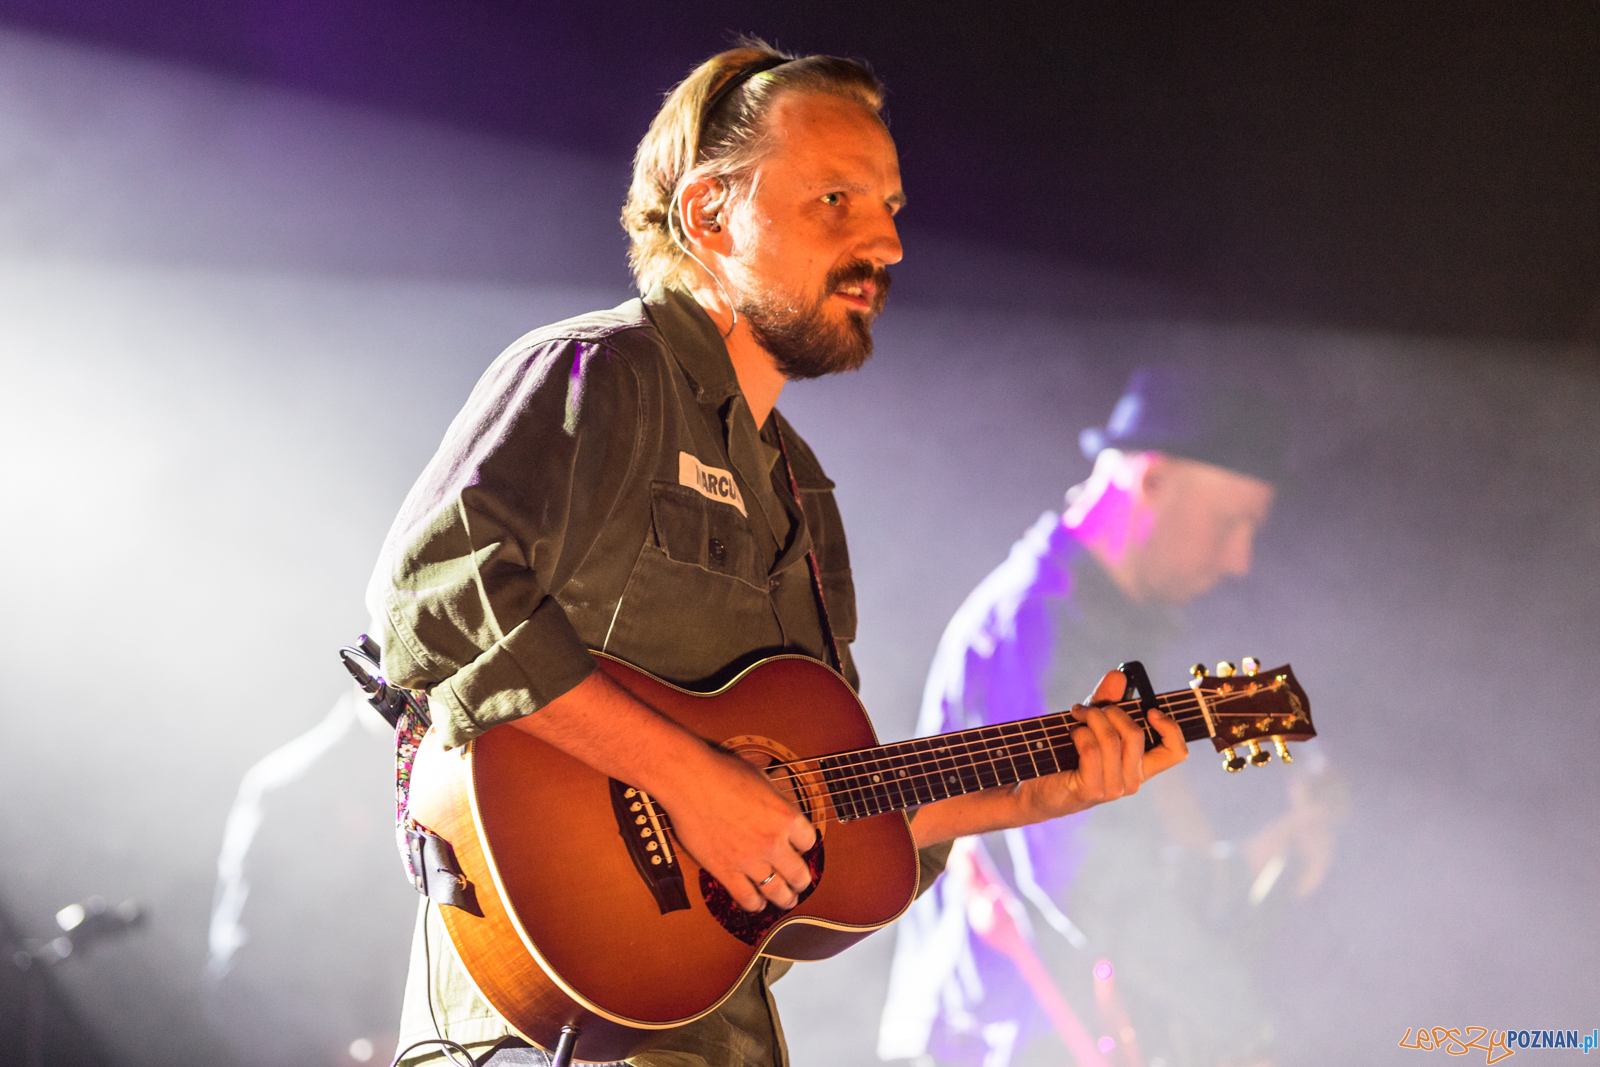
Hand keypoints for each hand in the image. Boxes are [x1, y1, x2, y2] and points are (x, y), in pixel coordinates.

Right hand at [509, 668, 815, 913]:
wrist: (689, 779)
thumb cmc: (722, 770)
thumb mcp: (762, 777)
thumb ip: (775, 796)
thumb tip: (779, 801)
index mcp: (786, 816)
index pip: (811, 842)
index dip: (806, 845)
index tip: (801, 848)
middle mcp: (773, 842)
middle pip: (800, 874)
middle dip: (802, 880)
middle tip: (800, 883)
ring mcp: (750, 860)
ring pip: (777, 892)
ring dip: (785, 898)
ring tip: (786, 900)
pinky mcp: (725, 871)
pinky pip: (747, 898)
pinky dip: (755, 905)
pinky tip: (757, 903)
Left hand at [1014, 669, 1188, 819]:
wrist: (1039, 787)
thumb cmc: (1069, 755)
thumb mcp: (1092, 723)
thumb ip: (1107, 700)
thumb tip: (1118, 675)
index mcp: (1142, 766)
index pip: (1176, 753)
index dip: (1170, 728)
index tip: (1150, 710)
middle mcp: (1133, 781)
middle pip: (1136, 734)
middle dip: (1111, 711)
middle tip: (1090, 709)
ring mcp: (1114, 788)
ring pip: (1112, 740)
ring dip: (1091, 718)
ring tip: (1077, 716)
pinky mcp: (1092, 790)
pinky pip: (1092, 750)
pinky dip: (1080, 734)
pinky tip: (1072, 734)